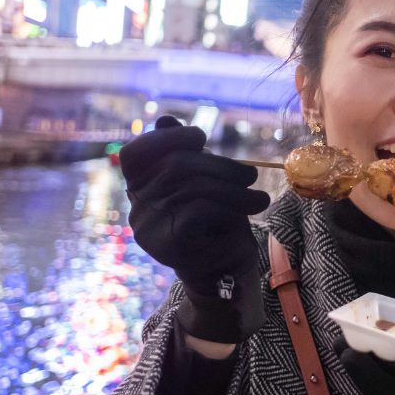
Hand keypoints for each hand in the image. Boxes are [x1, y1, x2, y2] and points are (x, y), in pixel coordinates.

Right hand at [122, 115, 270, 342]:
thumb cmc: (218, 225)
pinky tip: (250, 213)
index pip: (134, 155)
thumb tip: (164, 119)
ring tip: (259, 198)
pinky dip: (231, 208)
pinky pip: (200, 212)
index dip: (166, 139)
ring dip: (235, 190)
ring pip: (193, 189)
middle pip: (173, 168)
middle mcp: (138, 210)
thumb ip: (186, 156)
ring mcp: (150, 230)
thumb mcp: (206, 185)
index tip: (200, 137)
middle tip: (250, 177)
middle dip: (219, 166)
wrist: (227, 275)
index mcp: (141, 191)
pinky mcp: (169, 247)